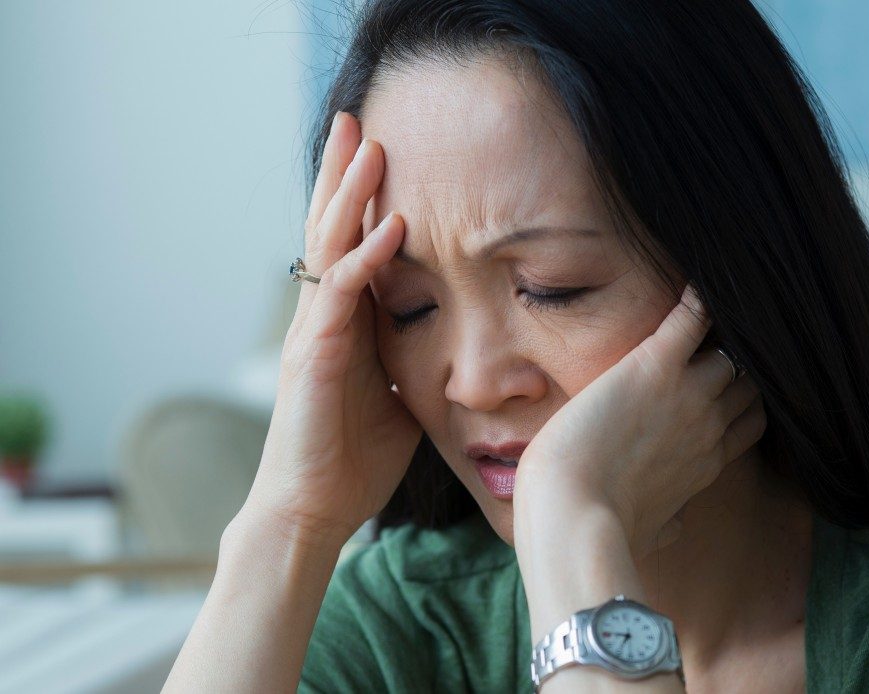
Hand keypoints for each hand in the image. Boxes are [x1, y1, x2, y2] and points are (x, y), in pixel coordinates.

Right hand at [242, 112, 419, 545]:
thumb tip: (460, 348)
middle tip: (355, 117)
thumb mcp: (401, 397)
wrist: (314, 509)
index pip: (351, 244)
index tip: (380, 152)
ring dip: (349, 194)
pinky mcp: (313, 355)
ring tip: (367, 143)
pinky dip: (364, 257)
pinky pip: (339, 293)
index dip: (361, 199)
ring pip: (328, 246)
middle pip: (330, 229)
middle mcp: (323, 316)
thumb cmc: (355, 459)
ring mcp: (313, 331)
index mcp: (344, 323)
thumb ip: (418, 361)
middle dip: (342, 173)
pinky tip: (389, 225)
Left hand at [513, 284, 764, 558]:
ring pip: (730, 348)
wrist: (574, 512)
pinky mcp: (654, 365)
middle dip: (741, 360)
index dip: (744, 400)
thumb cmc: (601, 527)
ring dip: (723, 327)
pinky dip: (698, 295)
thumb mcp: (648, 532)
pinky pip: (693, 316)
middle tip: (725, 332)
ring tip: (718, 297)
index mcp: (706, 463)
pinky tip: (698, 272)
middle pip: (748, 381)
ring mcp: (689, 393)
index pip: (750, 421)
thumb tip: (674, 528)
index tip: (732, 384)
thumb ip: (668, 523)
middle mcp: (708, 425)